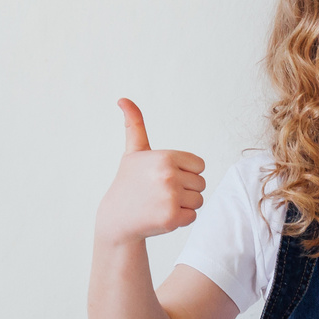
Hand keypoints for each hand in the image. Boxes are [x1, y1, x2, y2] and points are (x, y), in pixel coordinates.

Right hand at [95, 99, 206, 244]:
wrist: (116, 219)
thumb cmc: (128, 183)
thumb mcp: (133, 152)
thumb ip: (135, 125)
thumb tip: (123, 99)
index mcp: (165, 156)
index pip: (199, 165)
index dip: (186, 173)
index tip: (165, 177)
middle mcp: (168, 174)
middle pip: (201, 184)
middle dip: (185, 190)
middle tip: (161, 193)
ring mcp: (170, 197)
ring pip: (198, 201)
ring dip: (184, 205)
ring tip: (161, 204)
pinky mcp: (172, 217)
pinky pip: (193, 217)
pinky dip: (181, 220)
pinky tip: (161, 216)